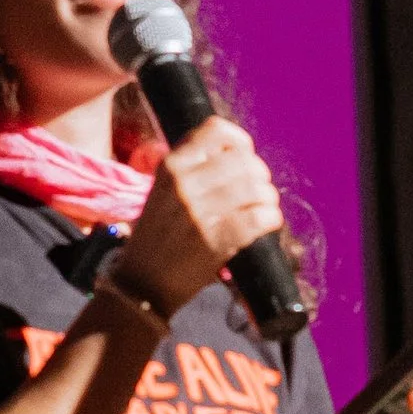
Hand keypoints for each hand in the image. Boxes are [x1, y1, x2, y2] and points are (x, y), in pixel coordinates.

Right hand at [116, 115, 282, 311]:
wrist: (141, 283)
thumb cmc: (156, 237)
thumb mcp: (162, 191)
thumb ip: (191, 170)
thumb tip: (236, 156)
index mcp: (170, 166)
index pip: (215, 130)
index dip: (240, 142)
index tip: (245, 157)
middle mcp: (184, 184)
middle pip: (243, 160)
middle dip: (260, 174)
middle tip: (259, 189)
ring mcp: (199, 213)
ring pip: (256, 188)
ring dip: (268, 197)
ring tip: (264, 207)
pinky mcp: (215, 241)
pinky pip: (259, 217)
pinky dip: (271, 218)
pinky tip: (267, 223)